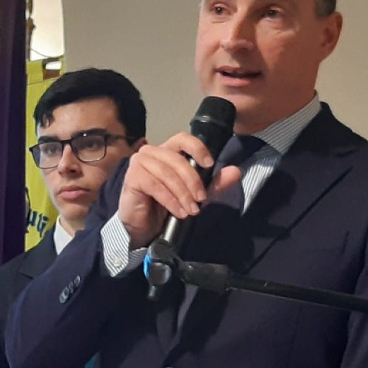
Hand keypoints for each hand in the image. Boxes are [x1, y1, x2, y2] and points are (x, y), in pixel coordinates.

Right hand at [118, 132, 242, 247]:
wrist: (142, 227)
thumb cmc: (164, 207)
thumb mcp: (194, 195)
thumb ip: (213, 183)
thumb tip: (235, 172)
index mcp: (167, 151)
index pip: (183, 139)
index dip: (197, 148)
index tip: (209, 164)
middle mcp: (151, 152)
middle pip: (177, 159)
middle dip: (193, 180)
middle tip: (201, 199)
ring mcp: (139, 163)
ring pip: (167, 173)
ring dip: (182, 193)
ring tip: (191, 210)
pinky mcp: (132, 178)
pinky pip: (154, 186)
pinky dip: (170, 200)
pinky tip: (178, 212)